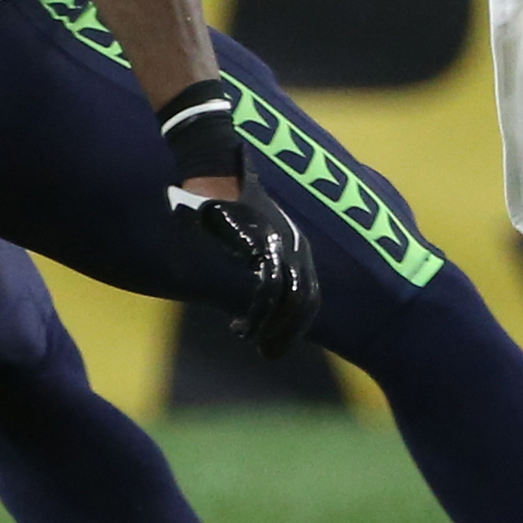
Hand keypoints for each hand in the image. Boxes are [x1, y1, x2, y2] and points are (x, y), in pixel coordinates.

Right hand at [157, 77, 315, 355]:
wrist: (213, 168)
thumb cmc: (224, 200)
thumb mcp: (246, 233)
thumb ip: (252, 257)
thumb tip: (249, 288)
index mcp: (294, 244)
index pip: (309, 295)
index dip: (296, 324)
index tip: (276, 341)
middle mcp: (295, 245)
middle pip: (306, 303)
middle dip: (288, 333)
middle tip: (267, 354)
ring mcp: (282, 243)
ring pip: (290, 300)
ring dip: (271, 327)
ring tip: (250, 340)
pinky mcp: (263, 242)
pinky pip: (268, 286)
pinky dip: (258, 312)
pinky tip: (240, 324)